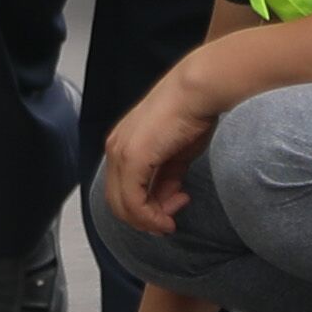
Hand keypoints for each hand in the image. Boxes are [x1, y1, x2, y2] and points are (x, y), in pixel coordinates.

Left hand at [94, 65, 210, 241]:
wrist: (196, 91)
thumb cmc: (191, 112)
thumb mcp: (177, 155)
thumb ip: (166, 178)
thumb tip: (166, 200)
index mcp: (122, 144)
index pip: (122, 190)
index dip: (144, 209)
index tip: (169, 211)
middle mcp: (115, 149)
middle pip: (118, 202)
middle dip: (145, 218)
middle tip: (169, 220)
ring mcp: (120, 153)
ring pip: (123, 205)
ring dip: (148, 220)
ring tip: (172, 217)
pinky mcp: (131, 158)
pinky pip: (133, 201)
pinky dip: (149, 216)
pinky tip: (166, 218)